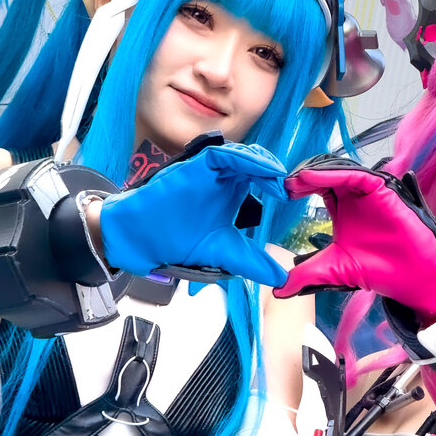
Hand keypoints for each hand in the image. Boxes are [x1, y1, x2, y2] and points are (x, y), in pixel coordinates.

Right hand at [100, 142, 287, 284]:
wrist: (145, 240)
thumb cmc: (179, 240)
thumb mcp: (225, 252)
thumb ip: (252, 262)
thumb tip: (281, 279)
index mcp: (232, 192)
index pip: (260, 178)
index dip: (276, 183)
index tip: (289, 196)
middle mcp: (222, 179)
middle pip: (255, 163)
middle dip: (272, 172)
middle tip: (286, 187)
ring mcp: (208, 172)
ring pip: (241, 155)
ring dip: (262, 163)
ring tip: (277, 178)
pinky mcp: (195, 167)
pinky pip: (223, 155)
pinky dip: (243, 159)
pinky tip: (260, 170)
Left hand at [274, 157, 435, 321]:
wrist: (410, 277)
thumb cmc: (379, 269)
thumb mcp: (333, 270)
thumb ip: (306, 275)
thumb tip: (277, 289)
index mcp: (343, 208)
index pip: (316, 186)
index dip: (298, 187)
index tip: (280, 194)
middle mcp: (354, 195)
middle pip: (323, 173)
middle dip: (302, 177)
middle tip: (283, 186)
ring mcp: (368, 191)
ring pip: (337, 170)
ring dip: (313, 172)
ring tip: (293, 182)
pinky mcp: (381, 189)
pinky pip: (354, 175)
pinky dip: (331, 174)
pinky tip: (310, 179)